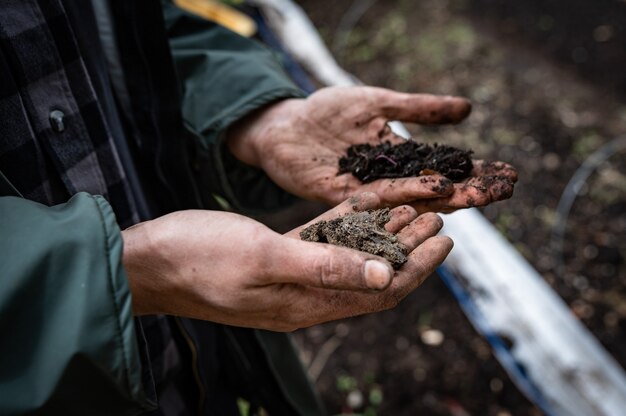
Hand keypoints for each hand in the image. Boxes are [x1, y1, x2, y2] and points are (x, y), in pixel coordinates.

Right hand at [122, 193, 451, 330]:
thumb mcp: (263, 258)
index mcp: (306, 303)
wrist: (150, 259)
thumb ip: (323, 267)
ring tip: (414, 208)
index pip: (379, 291)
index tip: (446, 240)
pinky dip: (349, 223)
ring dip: (384, 233)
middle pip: (373, 272)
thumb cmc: (199, 259)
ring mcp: (291, 274)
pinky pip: (324, 239)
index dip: (417, 268)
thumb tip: (383, 275)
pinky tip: (366, 204)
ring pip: (353, 254)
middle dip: (410, 247)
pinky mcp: (277, 253)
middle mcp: (305, 293)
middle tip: (440, 218)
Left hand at [228, 86, 516, 211]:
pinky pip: (382, 199)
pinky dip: (410, 197)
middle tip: (507, 190)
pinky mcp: (344, 196)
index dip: (475, 172)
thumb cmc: (327, 112)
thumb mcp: (378, 103)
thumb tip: (467, 109)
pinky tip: (436, 196)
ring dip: (450, 198)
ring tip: (483, 196)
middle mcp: (389, 179)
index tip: (508, 174)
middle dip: (472, 189)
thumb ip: (419, 109)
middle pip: (437, 188)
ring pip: (415, 198)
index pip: (444, 167)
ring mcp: (369, 190)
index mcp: (398, 158)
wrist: (284, 125)